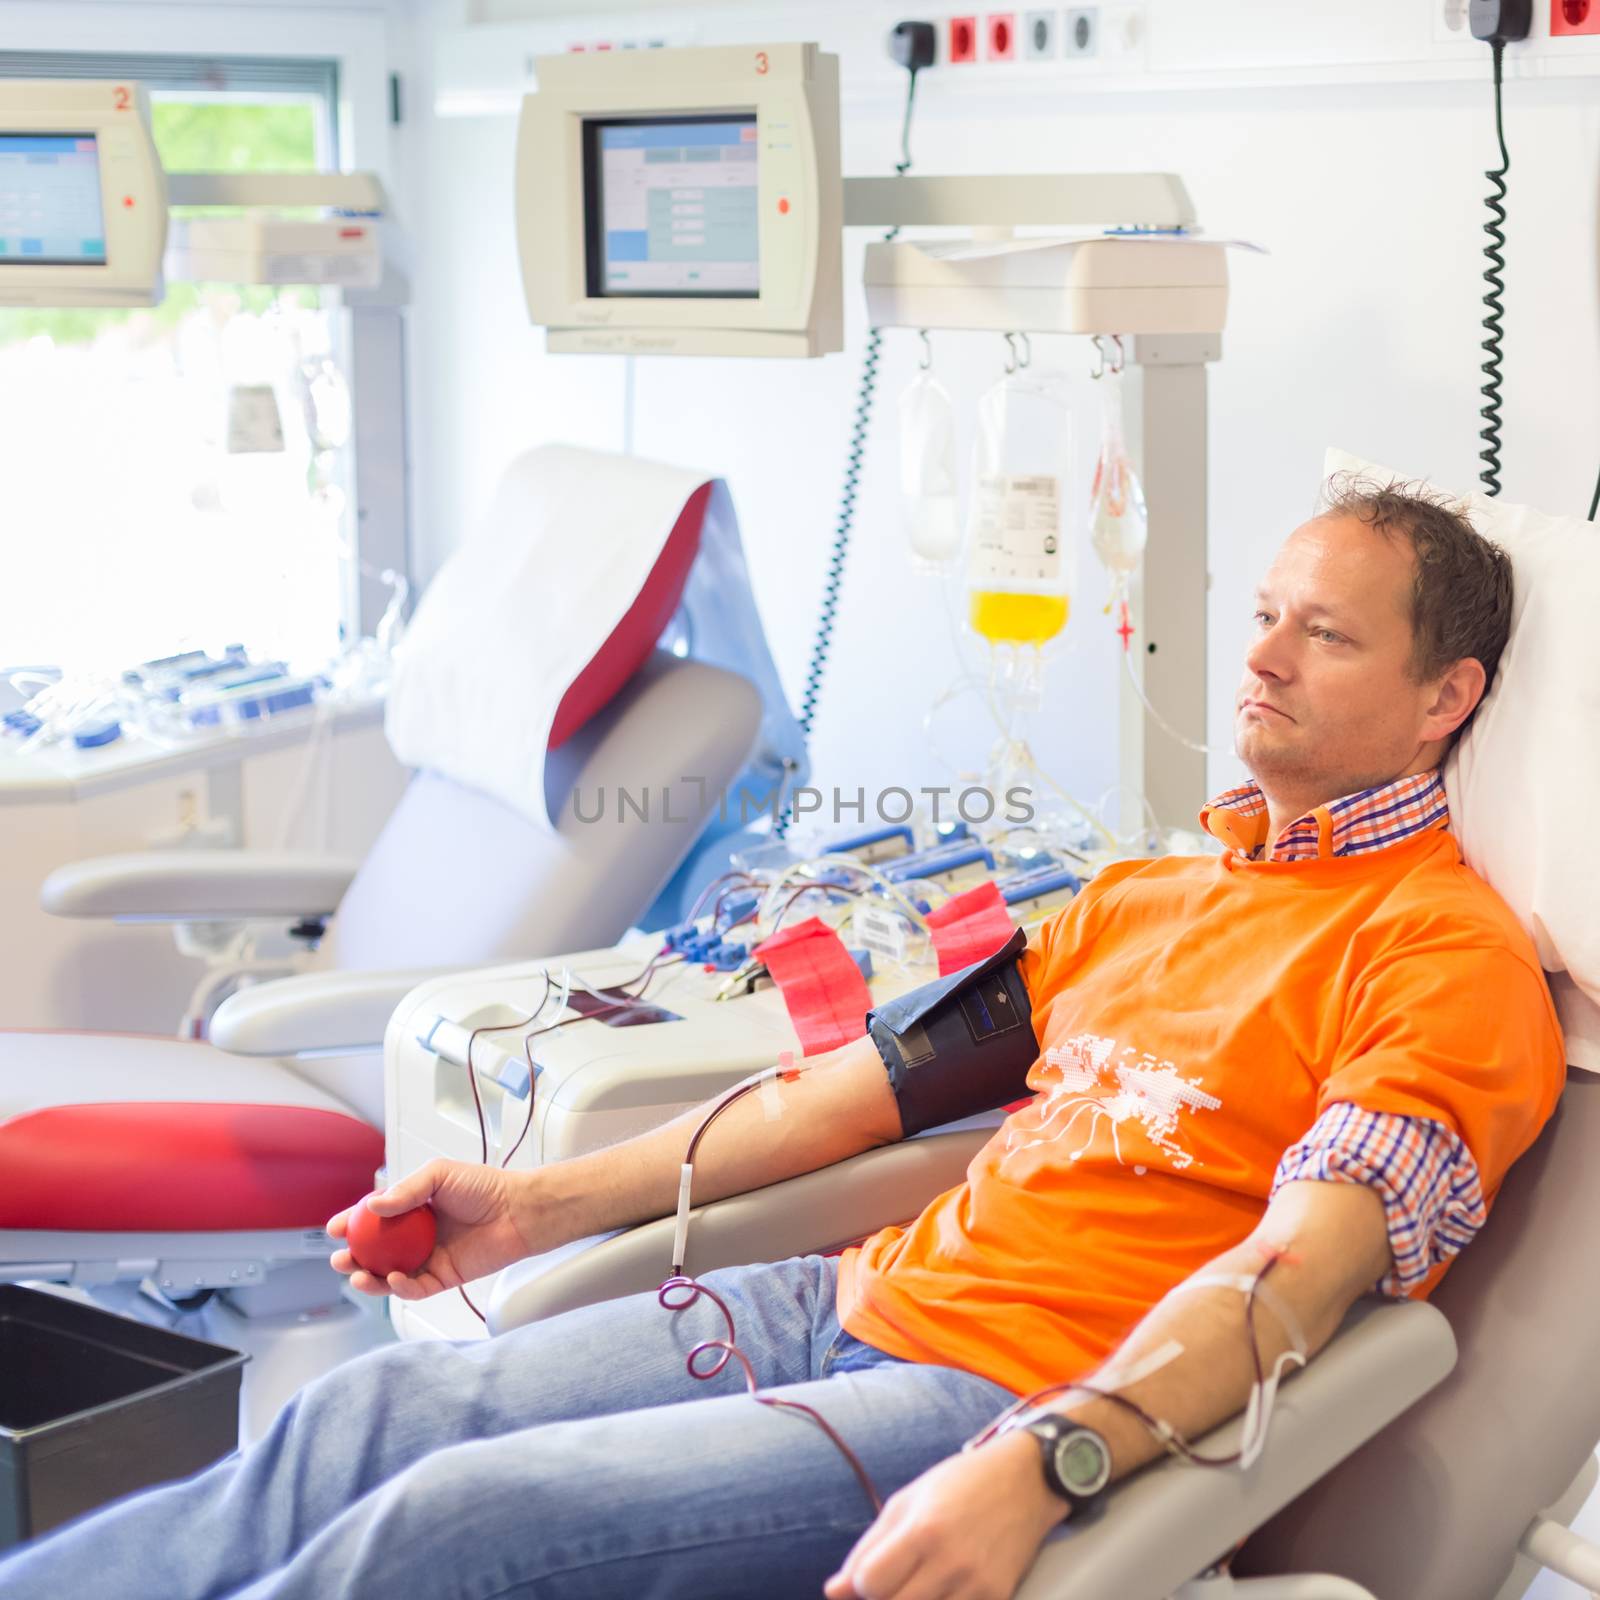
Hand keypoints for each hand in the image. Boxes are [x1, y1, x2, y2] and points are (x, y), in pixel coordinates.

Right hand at [327, 1160, 539, 1299]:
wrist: (518, 1210)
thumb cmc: (485, 1187)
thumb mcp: (440, 1175)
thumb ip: (407, 1191)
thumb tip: (372, 1206)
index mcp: (413, 1208)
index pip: (374, 1218)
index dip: (352, 1223)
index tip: (334, 1228)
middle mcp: (417, 1235)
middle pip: (376, 1252)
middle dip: (353, 1258)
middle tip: (342, 1258)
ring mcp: (429, 1257)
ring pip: (389, 1275)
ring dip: (370, 1279)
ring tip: (358, 1275)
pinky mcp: (444, 1277)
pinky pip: (416, 1288)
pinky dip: (401, 1288)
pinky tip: (395, 1279)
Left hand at [824, 1431, 1065, 1599]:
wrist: (1025, 1481)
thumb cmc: (960, 1483)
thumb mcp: (908, 1500)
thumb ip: (869, 1548)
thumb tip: (832, 1591)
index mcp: (924, 1529)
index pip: (870, 1583)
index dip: (861, 1584)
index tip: (871, 1575)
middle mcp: (952, 1561)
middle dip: (883, 1599)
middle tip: (890, 1584)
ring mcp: (978, 1585)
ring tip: (914, 1584)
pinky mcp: (999, 1598)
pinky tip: (939, 1590)